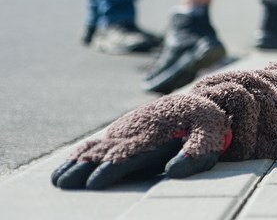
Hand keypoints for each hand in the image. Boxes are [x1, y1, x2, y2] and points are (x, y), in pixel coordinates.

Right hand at [51, 94, 230, 189]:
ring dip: (78, 163)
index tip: (95, 182)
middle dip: (86, 168)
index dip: (112, 168)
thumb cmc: (205, 124)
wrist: (198, 101)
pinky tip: (67, 167)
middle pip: (107, 152)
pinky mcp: (122, 132)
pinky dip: (81, 154)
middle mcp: (135, 132)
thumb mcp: (208, 134)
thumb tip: (174, 171)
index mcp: (154, 136)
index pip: (129, 154)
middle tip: (65, 184)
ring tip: (58, 180)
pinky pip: (97, 143)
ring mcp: (126, 131)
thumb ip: (196, 153)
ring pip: (97, 147)